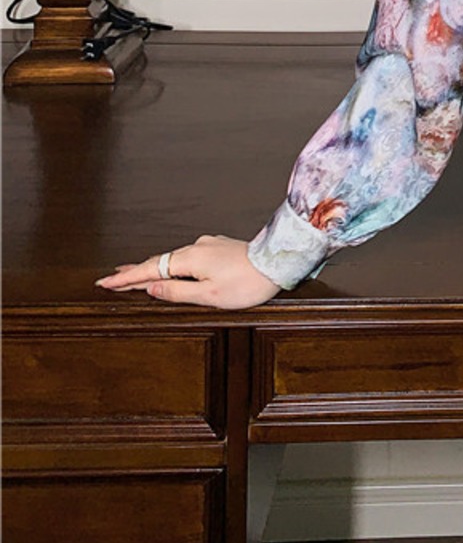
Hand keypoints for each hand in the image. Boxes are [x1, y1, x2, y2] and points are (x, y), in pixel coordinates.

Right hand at [96, 235, 281, 309]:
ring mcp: (208, 245)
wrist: (278, 262)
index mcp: (190, 259)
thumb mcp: (209, 296)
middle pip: (158, 261)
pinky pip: (186, 256)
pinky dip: (171, 263)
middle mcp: (196, 247)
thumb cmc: (248, 283)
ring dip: (153, 266)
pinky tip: (170, 267)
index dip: (126, 278)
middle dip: (134, 271)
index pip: (149, 269)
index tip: (104, 283)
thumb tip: (151, 287)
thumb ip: (177, 292)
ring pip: (172, 258)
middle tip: (112, 278)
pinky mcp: (217, 247)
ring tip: (134, 274)